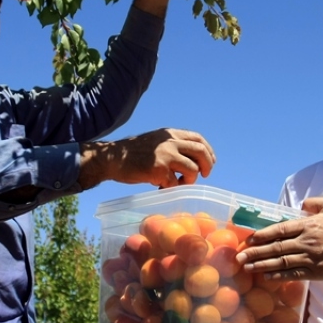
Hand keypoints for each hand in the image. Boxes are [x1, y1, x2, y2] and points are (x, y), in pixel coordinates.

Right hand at [79, 128, 214, 189]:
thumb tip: (193, 160)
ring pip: (192, 170)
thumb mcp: (156, 141)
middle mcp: (170, 142)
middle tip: (203, 175)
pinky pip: (175, 183)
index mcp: (170, 134)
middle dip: (207, 166)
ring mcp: (165, 155)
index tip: (209, 162)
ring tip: (178, 183)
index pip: (198, 139)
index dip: (208, 151)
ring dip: (189, 180)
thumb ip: (173, 145)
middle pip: (201, 152)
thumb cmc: (133, 153)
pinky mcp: (159, 170)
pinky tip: (160, 186)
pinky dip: (171, 188)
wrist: (113, 158)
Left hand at [236, 196, 322, 281]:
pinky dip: (278, 276)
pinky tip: (266, 277)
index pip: (279, 230)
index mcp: (308, 225)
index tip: (248, 239)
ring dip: (261, 265)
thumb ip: (315, 202)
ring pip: (281, 262)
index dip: (262, 235)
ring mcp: (311, 258)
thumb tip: (300, 204)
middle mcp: (306, 242)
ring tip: (246, 267)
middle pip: (275, 247)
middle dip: (255, 252)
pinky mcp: (316, 273)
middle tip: (239, 256)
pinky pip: (293, 275)